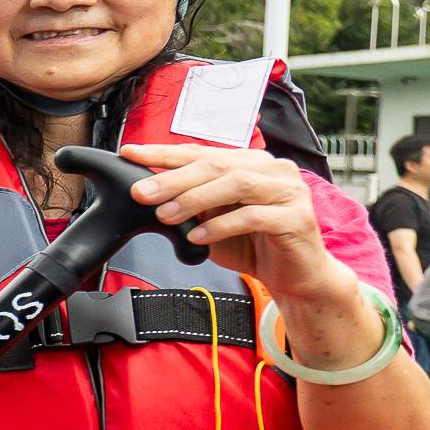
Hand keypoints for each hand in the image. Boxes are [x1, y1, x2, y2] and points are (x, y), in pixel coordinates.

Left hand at [122, 144, 349, 302]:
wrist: (295, 277)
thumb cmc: (252, 244)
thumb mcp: (212, 220)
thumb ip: (189, 203)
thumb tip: (147, 193)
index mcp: (251, 163)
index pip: (202, 152)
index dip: (164, 153)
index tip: (131, 155)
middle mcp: (273, 170)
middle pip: (217, 165)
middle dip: (174, 178)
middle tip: (142, 193)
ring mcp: (290, 191)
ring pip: (236, 184)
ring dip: (195, 199)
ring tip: (166, 215)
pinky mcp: (298, 218)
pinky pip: (254, 216)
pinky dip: (221, 225)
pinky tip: (198, 237)